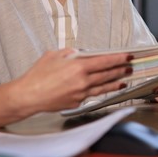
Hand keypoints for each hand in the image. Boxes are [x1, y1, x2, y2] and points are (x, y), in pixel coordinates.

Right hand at [13, 49, 132, 113]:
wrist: (28, 96)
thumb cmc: (37, 75)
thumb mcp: (54, 55)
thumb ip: (71, 53)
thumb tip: (81, 54)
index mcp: (78, 67)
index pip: (105, 61)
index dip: (118, 58)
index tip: (127, 56)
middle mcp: (82, 81)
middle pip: (107, 75)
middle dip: (120, 70)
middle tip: (129, 67)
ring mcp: (81, 94)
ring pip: (103, 88)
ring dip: (115, 83)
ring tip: (124, 80)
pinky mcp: (77, 103)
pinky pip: (92, 95)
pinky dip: (100, 91)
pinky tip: (106, 89)